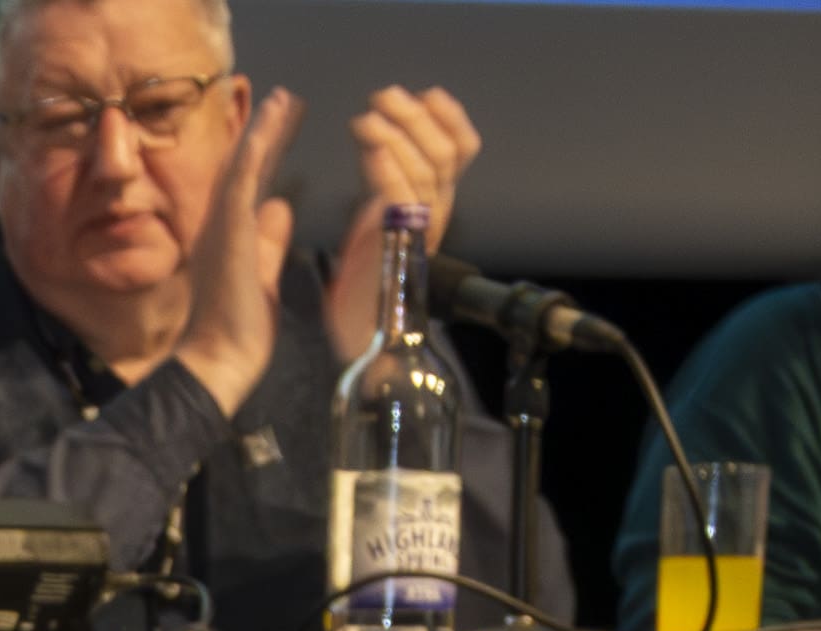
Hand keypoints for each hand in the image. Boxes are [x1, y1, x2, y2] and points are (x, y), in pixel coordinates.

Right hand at [175, 85, 298, 412]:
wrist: (218, 362)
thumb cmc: (239, 334)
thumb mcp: (263, 278)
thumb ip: (269, 242)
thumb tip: (280, 206)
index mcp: (230, 239)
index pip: (251, 187)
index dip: (268, 154)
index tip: (283, 127)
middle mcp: (220, 227)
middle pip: (245, 169)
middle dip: (266, 133)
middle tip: (285, 99)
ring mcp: (221, 228)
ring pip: (242, 168)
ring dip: (262, 131)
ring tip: (283, 99)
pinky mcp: (227, 232)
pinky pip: (240, 183)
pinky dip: (254, 151)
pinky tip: (268, 125)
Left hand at [328, 85, 483, 363]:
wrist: (359, 346)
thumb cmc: (358, 294)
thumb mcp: (371, 228)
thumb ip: (381, 189)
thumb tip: (379, 142)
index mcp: (433, 210)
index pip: (462, 150)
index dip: (449, 118)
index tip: (426, 93)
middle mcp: (436, 218)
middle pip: (446, 152)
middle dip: (416, 116)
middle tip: (384, 95)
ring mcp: (421, 234)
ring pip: (426, 167)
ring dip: (396, 133)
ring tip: (367, 115)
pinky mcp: (398, 249)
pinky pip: (399, 195)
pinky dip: (383, 162)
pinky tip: (364, 142)